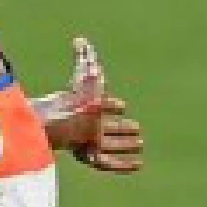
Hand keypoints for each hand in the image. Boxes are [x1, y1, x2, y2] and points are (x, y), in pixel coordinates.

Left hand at [60, 36, 143, 174]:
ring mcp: (89, 144)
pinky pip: (108, 164)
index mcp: (85, 109)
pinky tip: (138, 166)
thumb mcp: (86, 76)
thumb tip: (79, 40)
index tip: (122, 105)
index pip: (102, 107)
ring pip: (110, 145)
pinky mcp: (90, 158)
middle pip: (107, 129)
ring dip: (126, 145)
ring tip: (140, 143)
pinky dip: (123, 165)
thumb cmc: (76, 100)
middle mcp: (87, 128)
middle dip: (121, 127)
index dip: (111, 106)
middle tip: (137, 127)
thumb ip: (85, 58)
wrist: (66, 123)